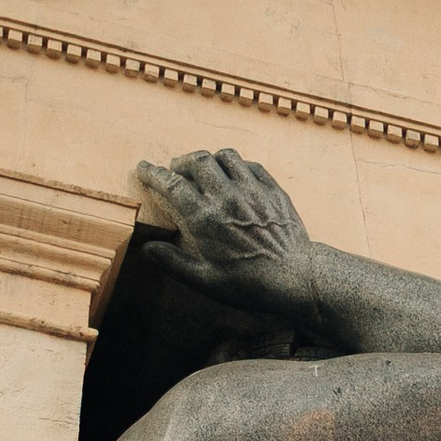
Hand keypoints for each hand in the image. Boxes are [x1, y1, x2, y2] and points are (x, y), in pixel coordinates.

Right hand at [134, 148, 317, 326]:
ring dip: (210, 159)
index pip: (172, 185)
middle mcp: (227, 197)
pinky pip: (251, 165)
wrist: (296, 278)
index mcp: (206, 218)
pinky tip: (234, 176)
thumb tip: (147, 250)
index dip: (154, 174)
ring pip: (226, 156)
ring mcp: (253, 190)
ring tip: (205, 169)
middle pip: (197, 160)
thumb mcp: (206, 281)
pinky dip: (238, 165)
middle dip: (182, 161)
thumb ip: (174, 263)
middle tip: (177, 170)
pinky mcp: (273, 190)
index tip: (144, 168)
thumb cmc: (250, 284)